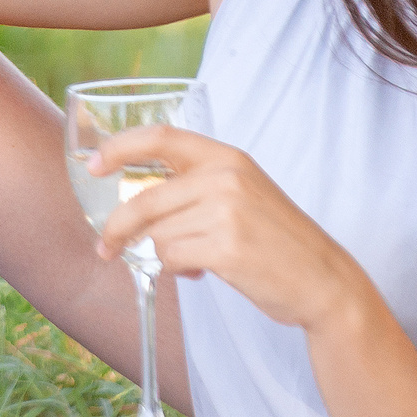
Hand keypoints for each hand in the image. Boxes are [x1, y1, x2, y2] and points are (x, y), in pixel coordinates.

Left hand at [93, 126, 376, 335]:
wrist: (323, 279)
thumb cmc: (277, 239)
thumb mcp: (243, 193)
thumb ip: (196, 186)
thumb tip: (133, 198)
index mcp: (227, 157)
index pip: (160, 137)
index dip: (120, 148)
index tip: (93, 165)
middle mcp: (225, 177)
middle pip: (144, 199)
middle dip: (116, 227)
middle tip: (105, 247)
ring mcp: (227, 212)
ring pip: (157, 234)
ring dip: (163, 254)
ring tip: (193, 262)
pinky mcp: (226, 248)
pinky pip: (171, 259)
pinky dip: (176, 270)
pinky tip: (201, 272)